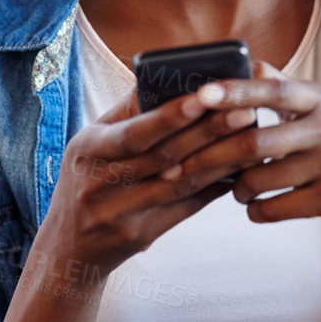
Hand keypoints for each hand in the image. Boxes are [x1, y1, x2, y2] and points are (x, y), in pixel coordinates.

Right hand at [41, 85, 257, 284]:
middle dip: (209, 132)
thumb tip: (175, 74)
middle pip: (164, 156)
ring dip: (221, 160)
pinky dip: (214, 186)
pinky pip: (186, 207)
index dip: (172, 115)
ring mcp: (120, 215)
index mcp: (87, 150)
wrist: (68, 247)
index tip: (207, 95)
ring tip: (252, 137)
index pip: (135, 132)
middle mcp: (99, 184)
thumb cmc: (89, 178)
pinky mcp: (141, 236)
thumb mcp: (93, 143)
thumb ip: (131, 112)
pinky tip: (240, 169)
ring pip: (182, 183)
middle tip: (246, 110)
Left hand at [165, 61, 320, 234]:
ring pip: (258, 179)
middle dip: (210, 157)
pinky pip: (274, 208)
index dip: (234, 91)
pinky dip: (255, 210)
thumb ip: (285, 87)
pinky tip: (256, 207)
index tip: (200, 94)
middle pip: (253, 142)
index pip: (271, 88)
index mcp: (320, 98)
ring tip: (234, 188)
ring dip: (235, 188)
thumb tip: (246, 59)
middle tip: (183, 166)